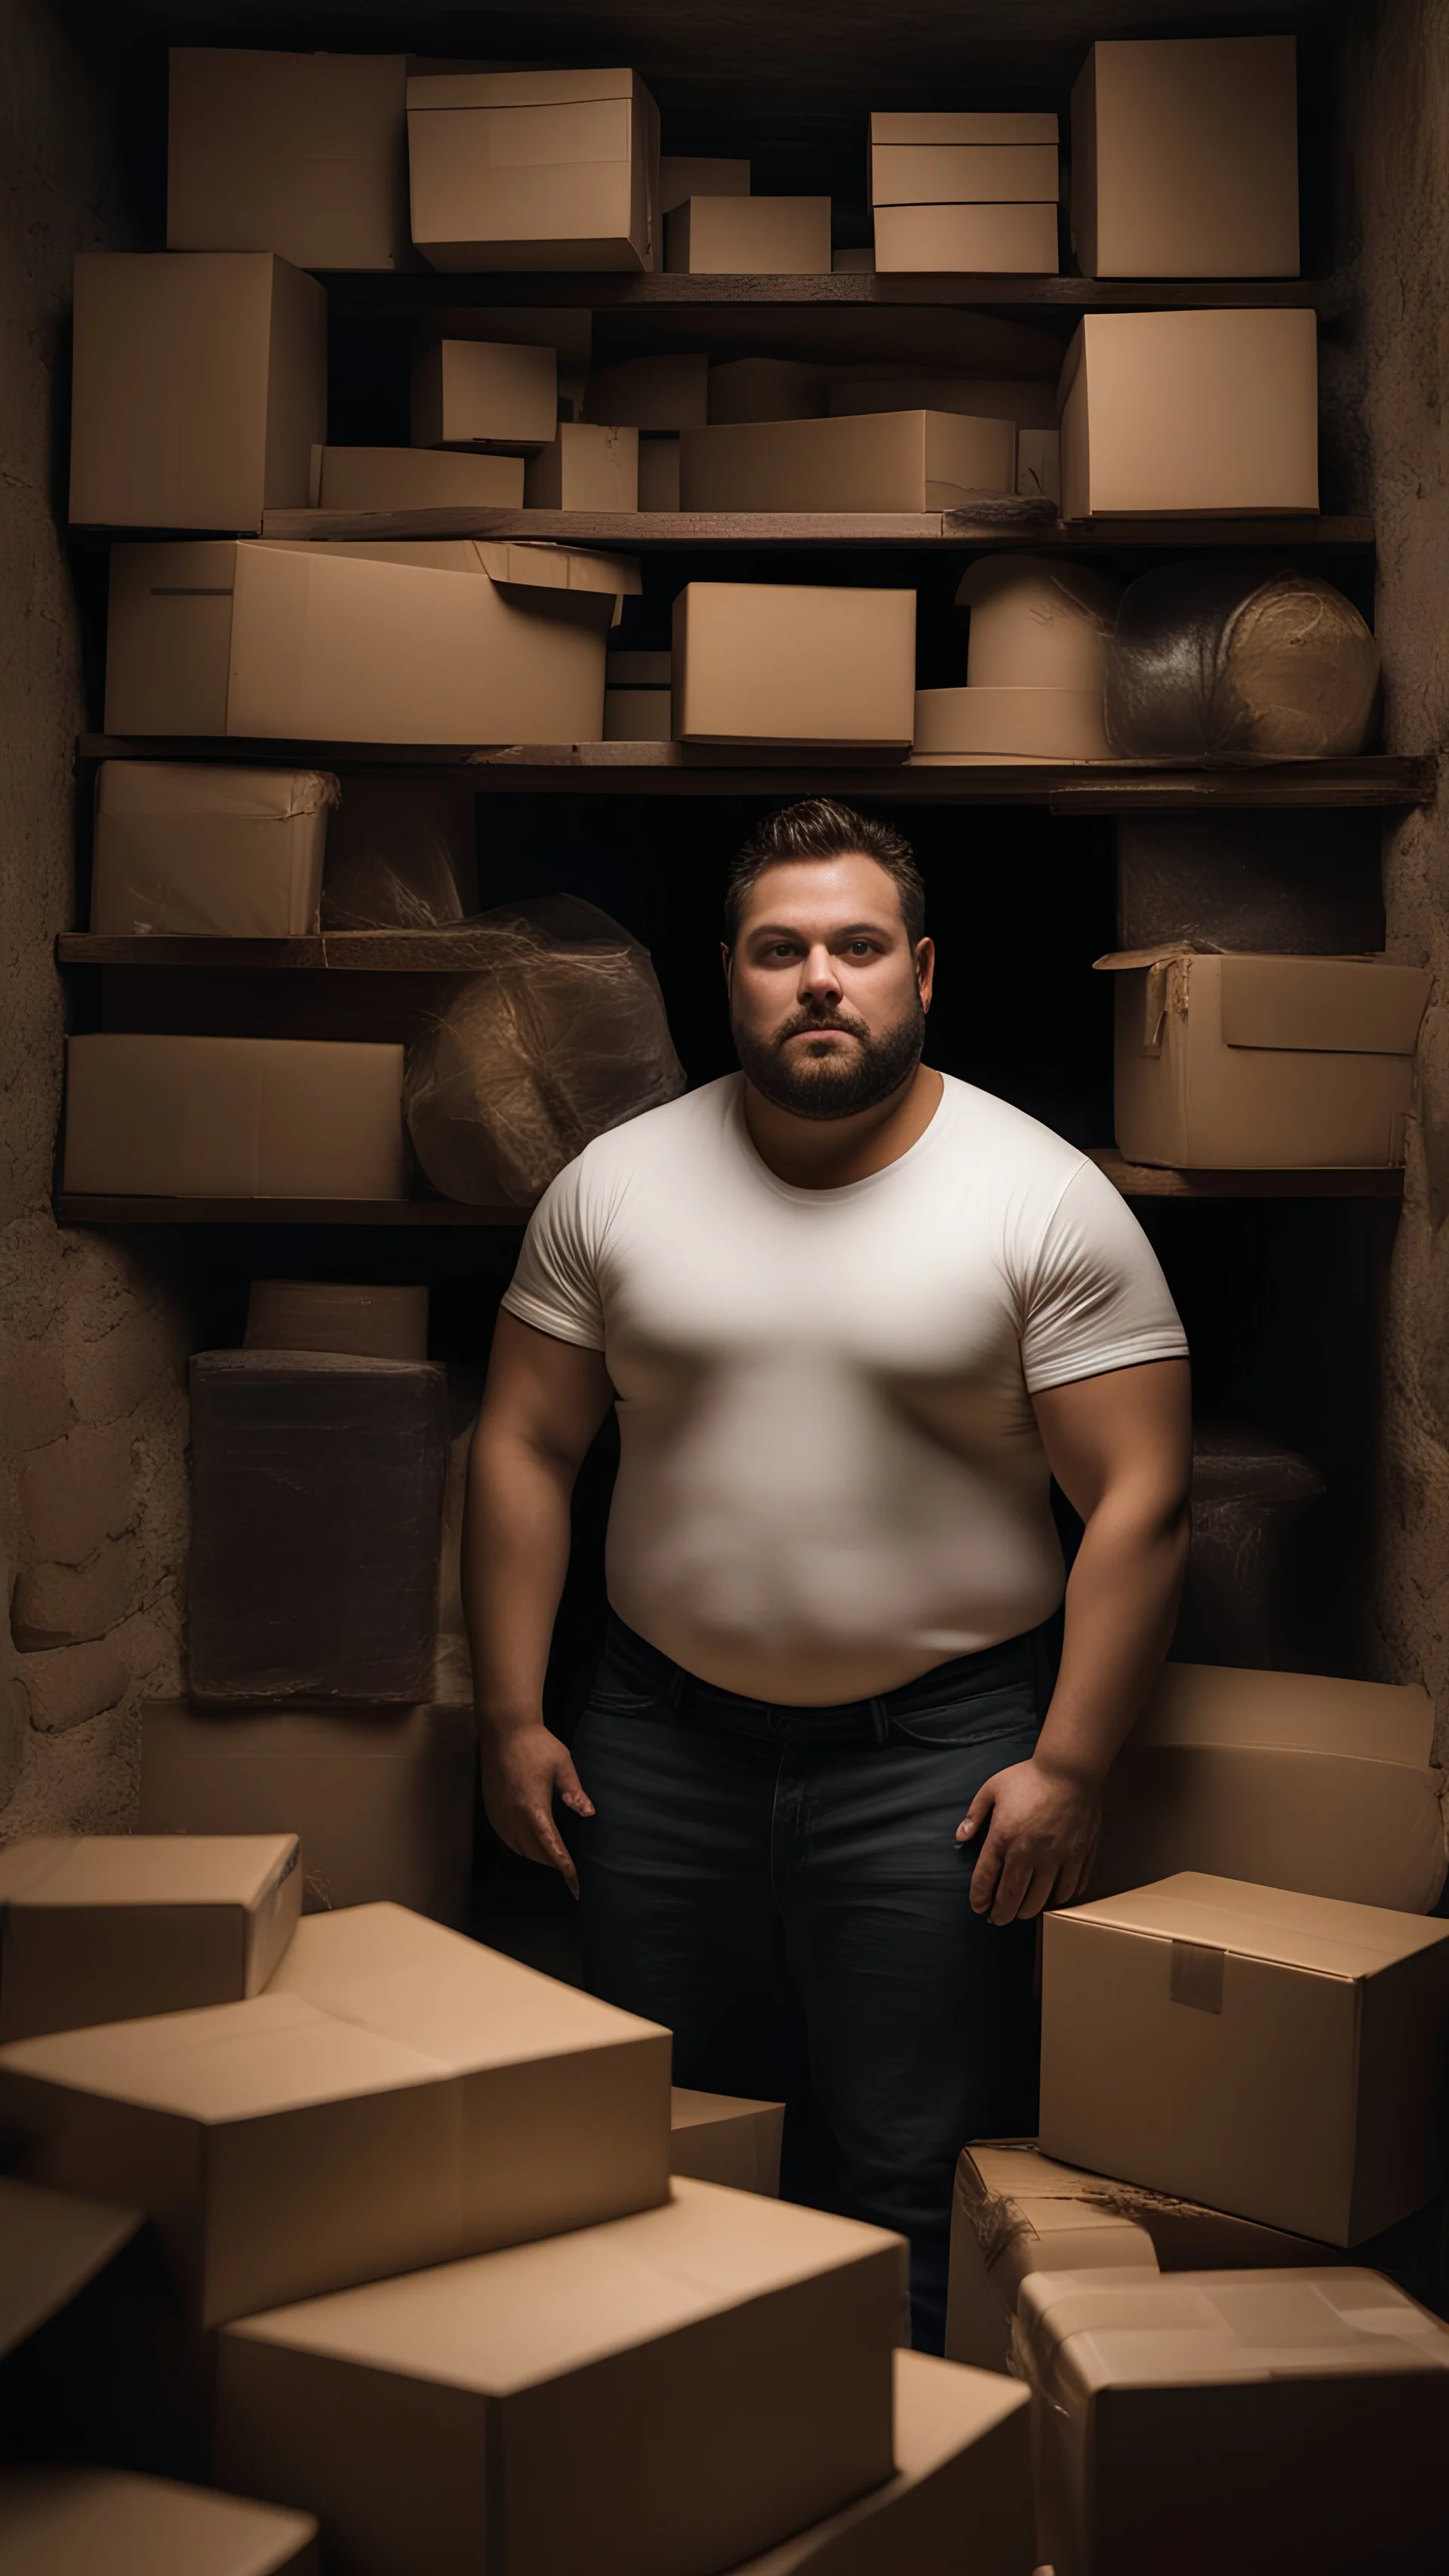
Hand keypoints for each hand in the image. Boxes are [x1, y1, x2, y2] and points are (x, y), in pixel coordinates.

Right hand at [480, 1721, 594, 1898]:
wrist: (504, 1730)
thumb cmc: (537, 1744)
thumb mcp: (563, 1764)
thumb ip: (575, 1792)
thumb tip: (589, 1814)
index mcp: (533, 1808)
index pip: (552, 1848)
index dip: (565, 1869)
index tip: (576, 1885)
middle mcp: (513, 1816)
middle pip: (535, 1853)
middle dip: (553, 1864)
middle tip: (571, 1869)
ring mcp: (499, 1813)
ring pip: (519, 1848)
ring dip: (537, 1856)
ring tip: (554, 1858)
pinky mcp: (491, 1809)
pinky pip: (507, 1838)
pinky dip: (521, 1846)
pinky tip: (531, 1842)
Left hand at [957, 1757, 1100, 1924]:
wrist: (1071, 1770)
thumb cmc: (1030, 1776)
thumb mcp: (992, 1789)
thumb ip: (974, 1815)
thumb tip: (960, 1837)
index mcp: (1003, 1837)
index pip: (985, 1879)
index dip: (979, 1898)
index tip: (978, 1907)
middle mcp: (1029, 1853)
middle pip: (1012, 1897)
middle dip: (1001, 1914)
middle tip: (997, 1919)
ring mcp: (1056, 1858)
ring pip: (1041, 1899)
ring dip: (1027, 1910)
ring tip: (1021, 1912)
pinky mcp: (1078, 1857)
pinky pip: (1069, 1888)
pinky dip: (1059, 1899)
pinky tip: (1052, 1898)